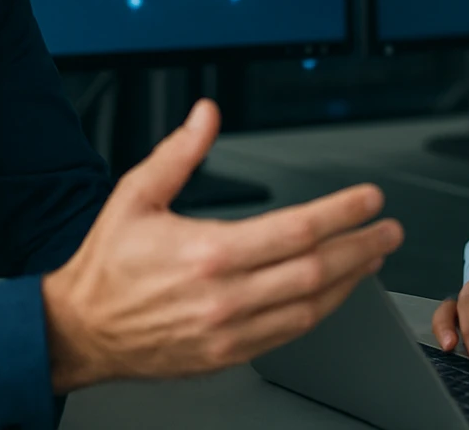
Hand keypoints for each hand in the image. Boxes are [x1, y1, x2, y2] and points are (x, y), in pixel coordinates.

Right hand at [41, 99, 403, 391]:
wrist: (79, 330)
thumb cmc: (107, 265)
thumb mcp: (135, 196)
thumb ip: (179, 153)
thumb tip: (207, 115)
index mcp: (207, 252)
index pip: (295, 230)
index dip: (340, 212)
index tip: (368, 199)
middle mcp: (224, 296)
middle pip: (315, 270)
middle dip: (361, 246)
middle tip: (389, 229)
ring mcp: (229, 331)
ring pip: (310, 306)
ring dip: (350, 279)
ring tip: (373, 256)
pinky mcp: (228, 354)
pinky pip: (290, 333)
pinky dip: (320, 309)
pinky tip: (335, 290)